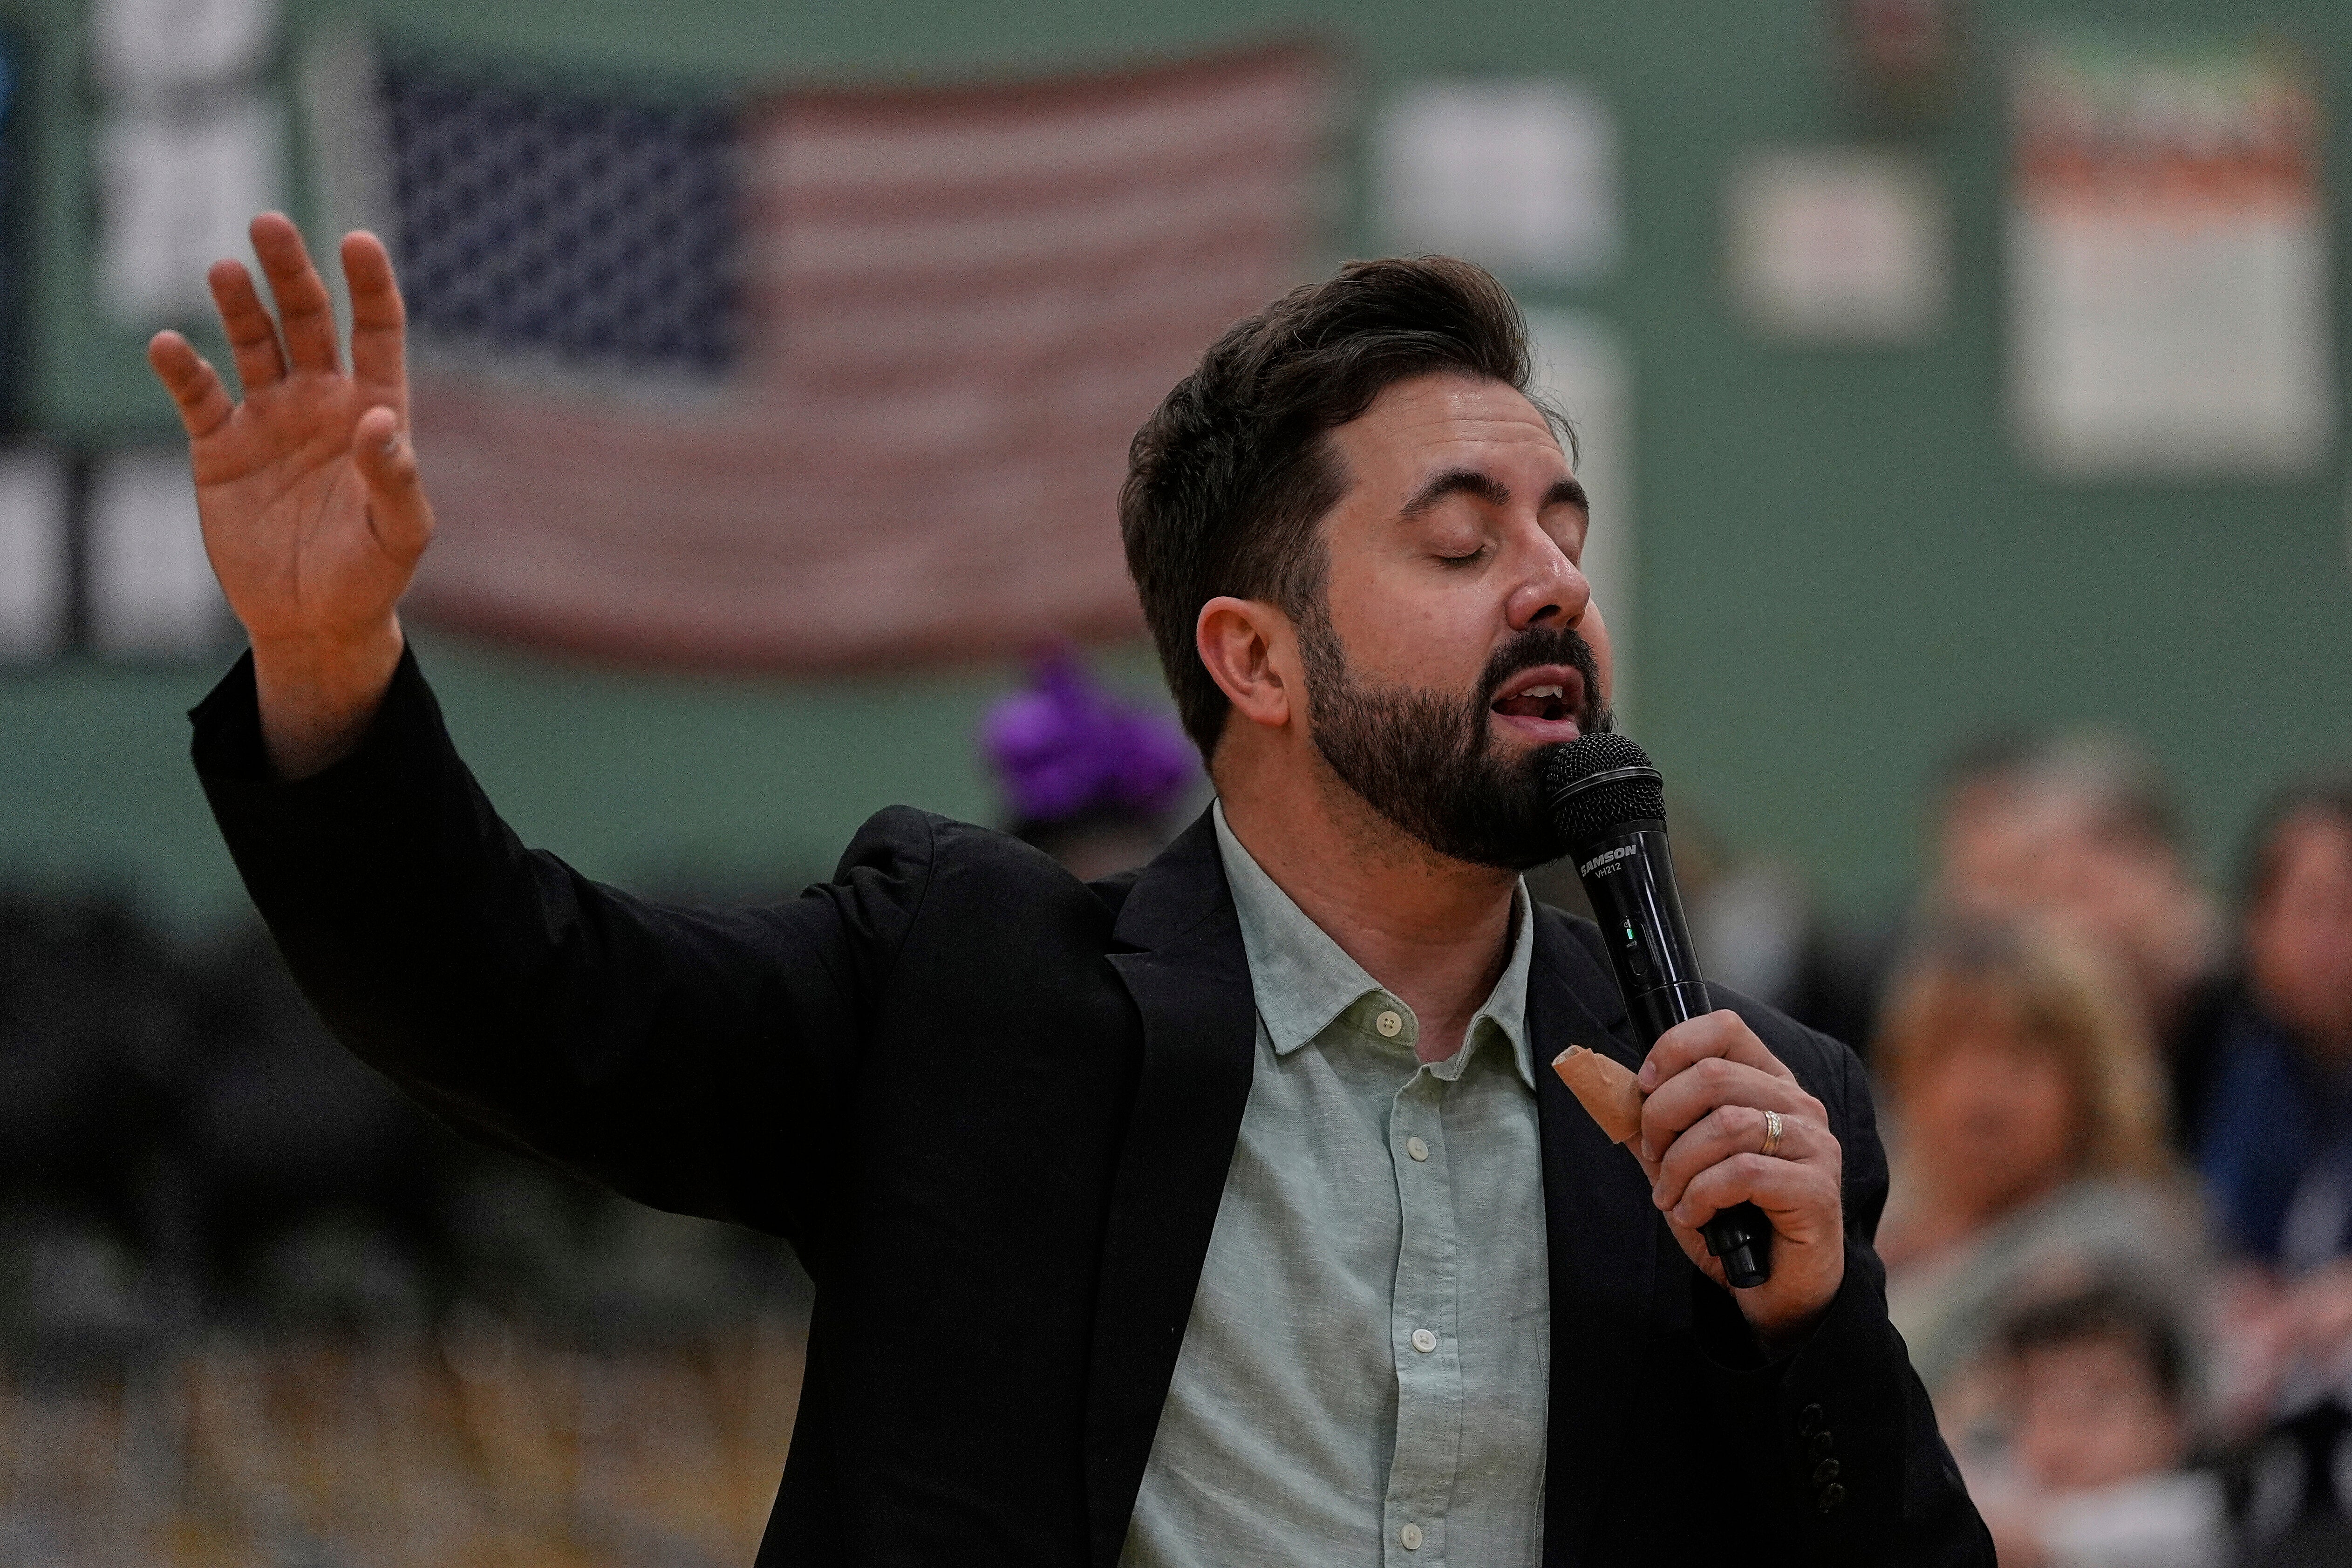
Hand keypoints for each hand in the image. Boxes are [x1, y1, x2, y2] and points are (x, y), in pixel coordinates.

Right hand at [146, 212, 431, 778]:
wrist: (314, 619)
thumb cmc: (372, 575)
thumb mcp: (399, 532)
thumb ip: (396, 477)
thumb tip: (383, 421)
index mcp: (375, 409)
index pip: (376, 330)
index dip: (370, 285)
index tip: (360, 241)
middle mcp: (321, 401)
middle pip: (306, 319)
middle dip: (291, 272)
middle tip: (270, 223)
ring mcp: (268, 419)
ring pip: (251, 343)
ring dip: (238, 306)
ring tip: (226, 271)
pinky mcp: (220, 447)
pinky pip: (198, 397)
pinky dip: (181, 370)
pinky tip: (166, 345)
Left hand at [1631, 1011, 1843, 1347]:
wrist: (1779, 1288)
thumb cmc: (1733, 1220)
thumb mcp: (1683, 1164)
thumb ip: (1657, 1128)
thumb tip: (1611, 1094)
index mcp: (1769, 1084)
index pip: (1724, 1029)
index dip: (1674, 1047)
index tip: (1644, 1085)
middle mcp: (1798, 1105)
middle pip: (1713, 1076)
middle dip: (1662, 1116)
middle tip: (1651, 1156)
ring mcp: (1814, 1145)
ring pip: (1725, 1124)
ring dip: (1678, 1165)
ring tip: (1669, 1197)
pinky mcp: (1816, 1189)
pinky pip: (1742, 1172)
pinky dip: (1701, 1195)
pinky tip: (1694, 1216)